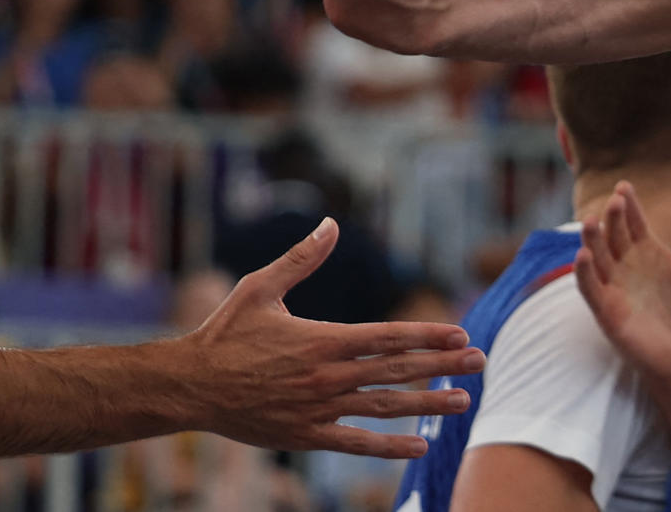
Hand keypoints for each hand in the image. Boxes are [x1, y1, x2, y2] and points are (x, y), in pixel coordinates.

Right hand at [173, 219, 484, 457]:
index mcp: (323, 339)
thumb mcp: (261, 287)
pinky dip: (389, 447)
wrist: (190, 387)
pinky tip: (419, 447)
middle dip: (443, 365)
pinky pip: (356, 444)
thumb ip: (302, 258)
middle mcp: (328, 375)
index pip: (388, 337)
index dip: (428, 335)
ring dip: (427, 404)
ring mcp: (320, 409)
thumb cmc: (225, 333)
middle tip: (480, 362)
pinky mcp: (307, 436)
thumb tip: (332, 223)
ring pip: (385, 407)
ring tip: (463, 401)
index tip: (461, 333)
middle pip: (397, 370)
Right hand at [574, 183, 670, 387]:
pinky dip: (584, 273)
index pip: (633, 221)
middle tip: (615, 201)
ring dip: (592, 239)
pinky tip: (583, 256)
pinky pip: (590, 288)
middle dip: (612, 217)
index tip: (624, 186)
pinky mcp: (606, 310)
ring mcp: (614, 285)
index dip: (628, 204)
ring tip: (591, 221)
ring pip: (597, 257)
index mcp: (647, 251)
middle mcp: (626, 264)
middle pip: (613, 234)